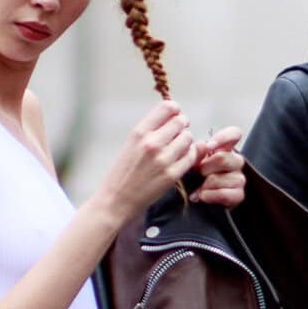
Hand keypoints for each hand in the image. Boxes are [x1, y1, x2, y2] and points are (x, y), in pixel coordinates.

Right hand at [98, 98, 197, 220]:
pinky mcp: (172, 175)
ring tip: (178, 148)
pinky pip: (191, 157)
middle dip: (182, 126)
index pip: (167, 107)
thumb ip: (151, 130)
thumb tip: (175, 116)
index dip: (175, 110)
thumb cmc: (123, 172)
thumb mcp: (130, 144)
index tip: (175, 116)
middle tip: (178, 134)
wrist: (116, 200)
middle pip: (181, 121)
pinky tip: (181, 159)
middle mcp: (152, 143)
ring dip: (186, 141)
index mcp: (139, 132)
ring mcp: (163, 159)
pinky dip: (190, 155)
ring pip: (188, 138)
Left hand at [191, 125, 245, 210]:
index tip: (209, 146)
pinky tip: (203, 196)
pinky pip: (224, 194)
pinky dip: (210, 196)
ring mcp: (239, 178)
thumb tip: (202, 145)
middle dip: (206, 167)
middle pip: (223, 158)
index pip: (235, 134)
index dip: (224, 137)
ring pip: (222, 178)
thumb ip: (197, 153)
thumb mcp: (195, 162)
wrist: (203, 198)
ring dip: (206, 185)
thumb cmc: (199, 178)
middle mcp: (235, 161)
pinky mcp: (239, 194)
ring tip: (199, 189)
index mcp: (225, 149)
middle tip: (199, 173)